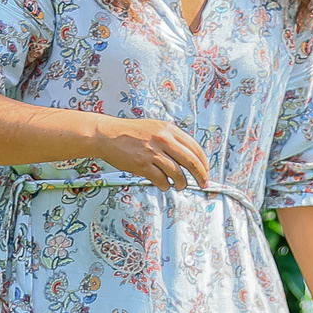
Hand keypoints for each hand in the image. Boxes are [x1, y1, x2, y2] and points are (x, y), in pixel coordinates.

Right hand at [90, 117, 210, 189]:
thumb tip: (190, 155)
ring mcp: (153, 152)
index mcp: (169, 130)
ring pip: (178, 173)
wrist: (107, 134)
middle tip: (202, 183)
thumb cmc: (130, 132)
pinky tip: (164, 185)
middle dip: (200, 175)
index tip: (206, 171)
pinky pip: (161, 179)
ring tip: (181, 185)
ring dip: (182, 183)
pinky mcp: (142, 164)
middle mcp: (163, 140)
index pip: (195, 149)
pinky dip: (165, 185)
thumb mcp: (156, 127)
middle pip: (191, 162)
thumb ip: (172, 139)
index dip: (204, 163)